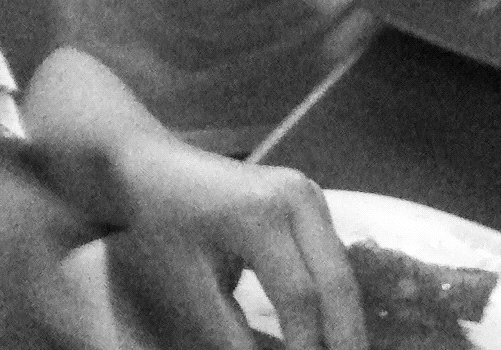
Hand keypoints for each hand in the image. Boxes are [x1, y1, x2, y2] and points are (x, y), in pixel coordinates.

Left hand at [104, 139, 364, 349]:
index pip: (300, 298)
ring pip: (342, 270)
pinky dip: (335, 298)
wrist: (155, 168)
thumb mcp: (190, 287)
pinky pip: (331, 257)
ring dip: (345, 322)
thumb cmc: (162, 225)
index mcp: (262, 214)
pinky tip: (333, 333)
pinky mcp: (309, 200)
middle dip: (345, 339)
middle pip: (337, 282)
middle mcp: (297, 197)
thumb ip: (233, 339)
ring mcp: (307, 193)